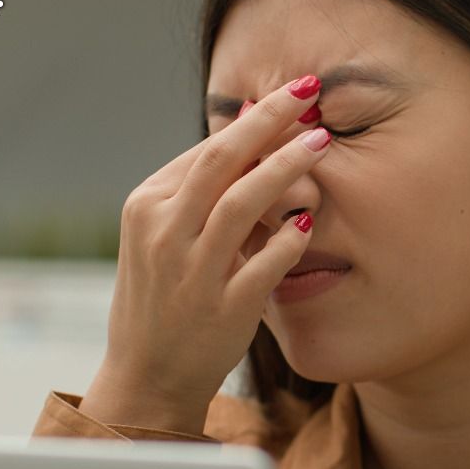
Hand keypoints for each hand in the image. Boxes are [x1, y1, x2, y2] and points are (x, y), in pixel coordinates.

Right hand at [80, 74, 330, 433]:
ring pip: (245, 203)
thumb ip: (199, 190)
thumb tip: (249, 128)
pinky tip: (310, 220)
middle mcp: (164, 233)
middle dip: (269, 119)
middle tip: (309, 91)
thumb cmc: (162, 298)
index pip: (205, 151)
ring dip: (288, 166)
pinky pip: (266, 262)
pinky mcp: (223, 308)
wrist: (147, 377)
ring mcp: (192, 272)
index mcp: (147, 207)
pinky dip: (291, 238)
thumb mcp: (164, 236)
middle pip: (223, 159)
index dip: (252, 121)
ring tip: (322, 142)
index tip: (289, 98)